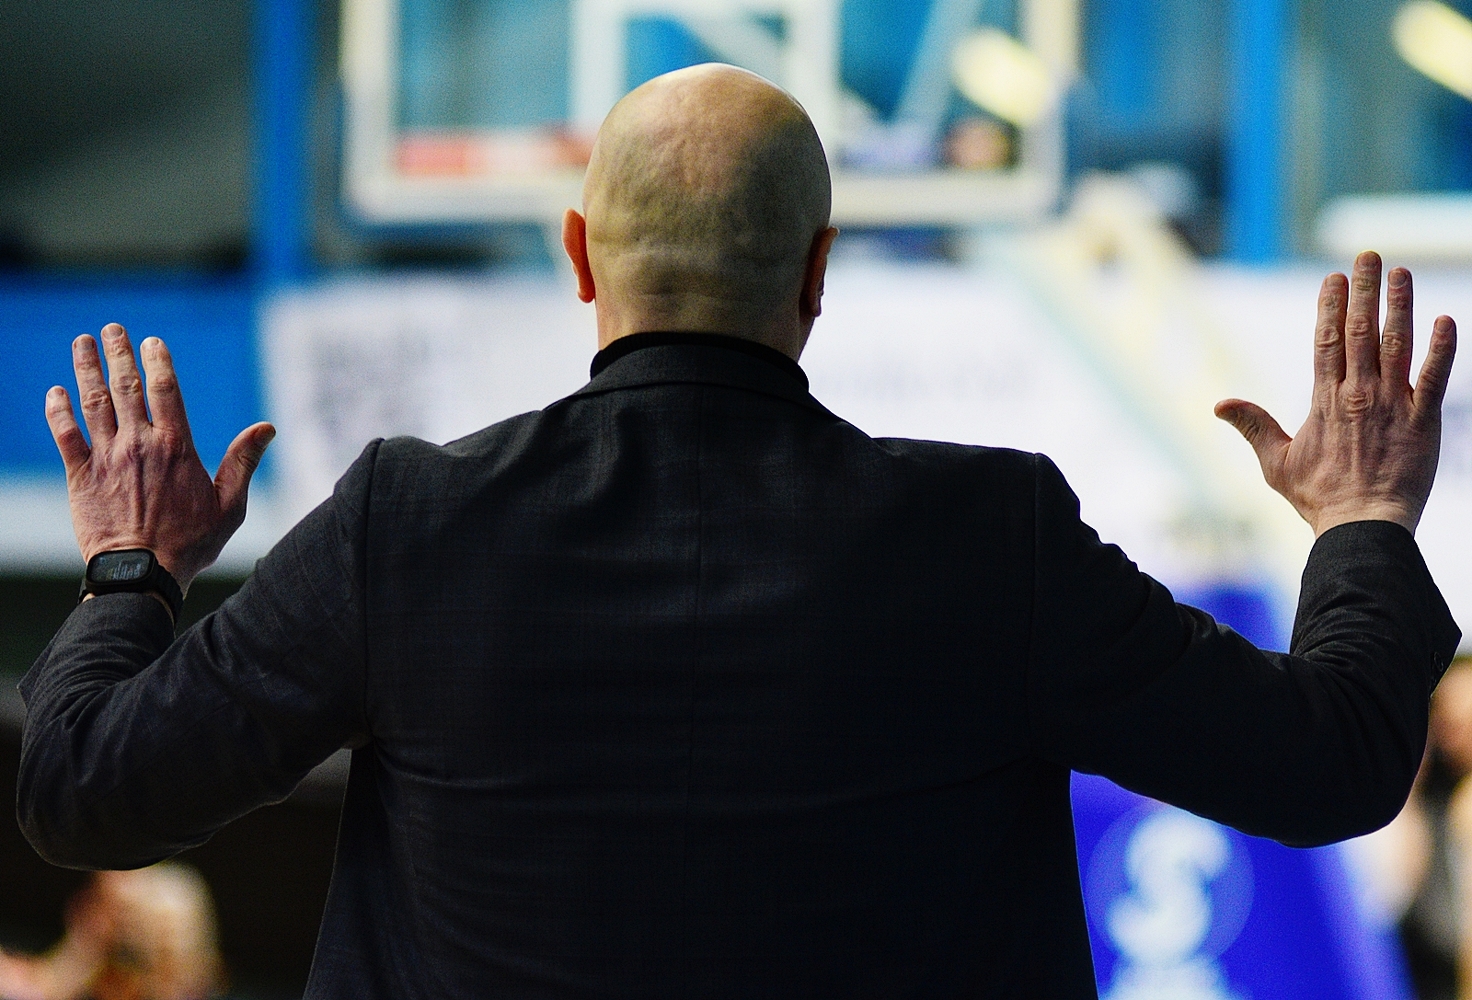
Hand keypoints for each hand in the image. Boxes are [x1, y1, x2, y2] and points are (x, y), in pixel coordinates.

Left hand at [45, 323, 275, 591]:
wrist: (142, 573)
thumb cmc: (191, 544)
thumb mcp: (230, 505)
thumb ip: (243, 462)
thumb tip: (267, 428)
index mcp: (176, 447)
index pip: (165, 390)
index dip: (158, 362)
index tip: (152, 342)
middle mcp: (139, 444)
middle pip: (125, 387)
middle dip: (118, 353)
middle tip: (112, 329)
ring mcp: (106, 458)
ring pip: (93, 402)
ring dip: (86, 369)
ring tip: (83, 343)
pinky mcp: (80, 476)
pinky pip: (66, 435)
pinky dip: (58, 411)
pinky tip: (55, 392)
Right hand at [1215, 251, 1455, 536]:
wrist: (1362, 527)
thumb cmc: (1319, 499)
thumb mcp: (1276, 463)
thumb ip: (1253, 427)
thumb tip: (1218, 404)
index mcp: (1324, 401)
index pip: (1325, 341)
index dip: (1330, 305)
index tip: (1333, 276)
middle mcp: (1358, 394)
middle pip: (1360, 331)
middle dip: (1364, 290)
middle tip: (1368, 255)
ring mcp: (1393, 405)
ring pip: (1397, 344)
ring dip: (1399, 306)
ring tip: (1400, 273)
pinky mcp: (1424, 421)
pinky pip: (1435, 377)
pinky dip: (1442, 348)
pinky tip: (1447, 320)